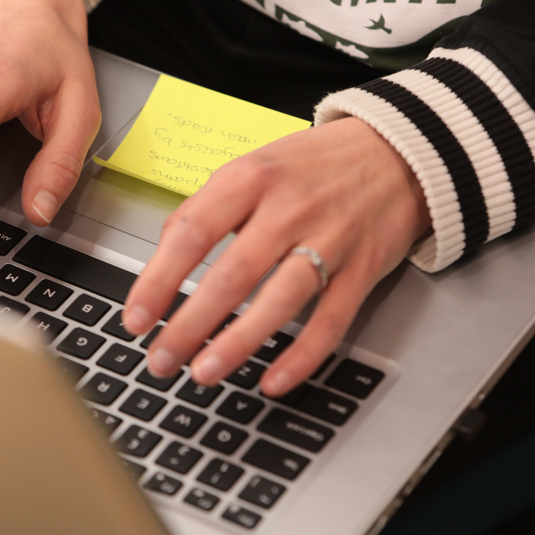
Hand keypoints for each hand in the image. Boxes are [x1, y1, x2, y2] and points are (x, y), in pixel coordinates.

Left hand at [121, 117, 430, 396]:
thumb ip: (207, 206)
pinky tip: (274, 381)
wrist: (397, 152)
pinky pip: (331, 321)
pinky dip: (302, 356)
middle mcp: (288, 208)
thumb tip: (164, 252)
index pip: (192, 233)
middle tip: (161, 359)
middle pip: (232, 275)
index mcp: (251, 178)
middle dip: (190, 325)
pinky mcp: (363, 269)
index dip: (158, 280)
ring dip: (238, 343)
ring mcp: (330, 239)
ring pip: (279, 301)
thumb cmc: (314, 165)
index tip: (136, 318)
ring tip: (204, 373)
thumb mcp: (252, 165)